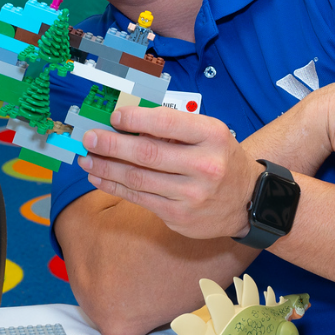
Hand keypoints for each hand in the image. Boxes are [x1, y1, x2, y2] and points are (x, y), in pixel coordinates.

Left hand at [78, 106, 258, 241]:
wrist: (248, 200)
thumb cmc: (220, 158)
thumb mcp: (208, 134)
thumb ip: (173, 127)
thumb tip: (125, 122)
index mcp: (212, 136)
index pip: (167, 122)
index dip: (135, 118)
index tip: (113, 117)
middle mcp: (204, 165)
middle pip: (147, 153)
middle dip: (111, 145)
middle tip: (89, 138)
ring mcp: (192, 195)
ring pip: (138, 179)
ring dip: (105, 168)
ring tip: (86, 159)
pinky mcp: (180, 217)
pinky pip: (139, 199)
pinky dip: (115, 187)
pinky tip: (99, 179)